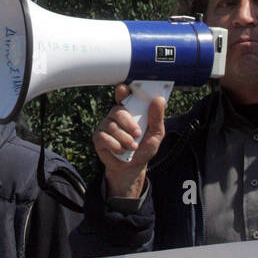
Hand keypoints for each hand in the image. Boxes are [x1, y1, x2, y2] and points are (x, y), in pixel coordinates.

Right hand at [93, 84, 165, 200]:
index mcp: (130, 110)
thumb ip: (157, 117)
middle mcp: (115, 115)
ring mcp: (105, 125)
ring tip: (132, 147)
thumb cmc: (144, 147)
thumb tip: (159, 100)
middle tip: (137, 134)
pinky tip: (121, 151)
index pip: (123, 95)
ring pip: (112, 126)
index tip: (123, 89)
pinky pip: (104, 137)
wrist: (132, 167)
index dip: (122, 91)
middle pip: (117, 111)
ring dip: (124, 139)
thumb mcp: (156, 134)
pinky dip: (115, 146)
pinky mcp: (98, 137)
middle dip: (128, 123)